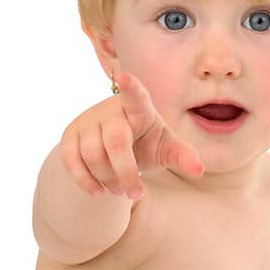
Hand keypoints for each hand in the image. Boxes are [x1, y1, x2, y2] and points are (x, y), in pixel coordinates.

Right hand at [60, 70, 204, 202]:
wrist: (114, 150)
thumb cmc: (146, 144)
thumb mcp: (166, 149)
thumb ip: (182, 156)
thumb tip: (199, 169)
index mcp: (139, 109)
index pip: (135, 96)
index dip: (130, 87)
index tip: (123, 76)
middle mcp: (111, 111)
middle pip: (116, 143)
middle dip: (127, 173)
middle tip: (136, 193)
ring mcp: (88, 121)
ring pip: (93, 155)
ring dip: (108, 180)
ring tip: (119, 190)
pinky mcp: (70, 135)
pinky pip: (71, 160)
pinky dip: (85, 181)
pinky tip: (98, 191)